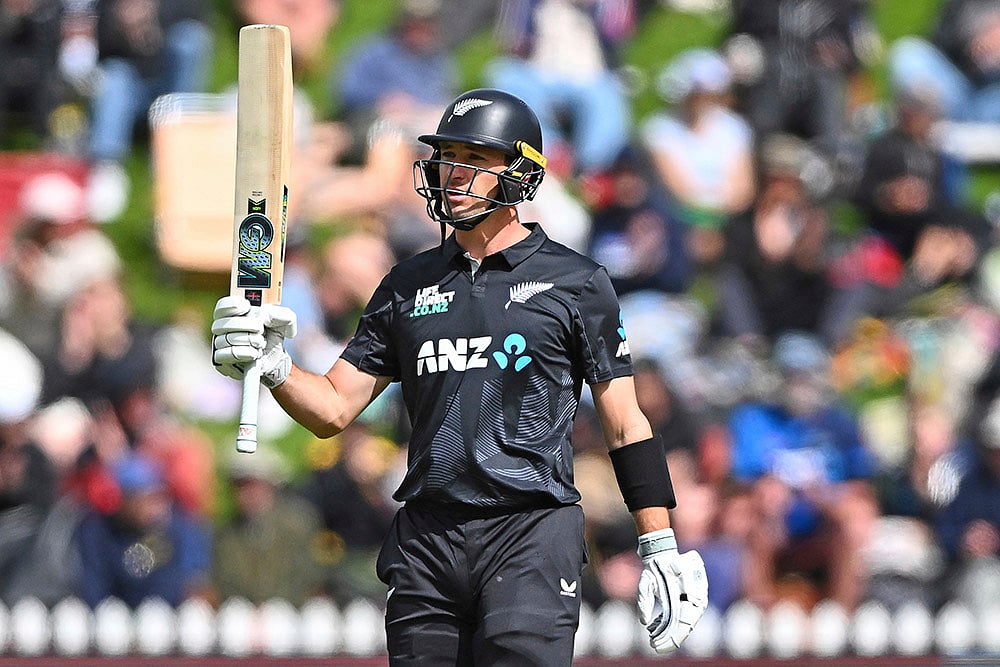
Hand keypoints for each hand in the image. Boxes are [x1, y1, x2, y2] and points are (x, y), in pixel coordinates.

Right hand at [211, 296, 296, 387]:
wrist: (275, 358)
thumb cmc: (274, 335)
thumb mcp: (285, 321)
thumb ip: (283, 314)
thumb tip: (266, 316)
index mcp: (234, 313)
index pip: (222, 305)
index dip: (232, 304)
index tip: (247, 306)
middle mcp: (222, 327)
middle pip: (224, 323)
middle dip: (247, 325)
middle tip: (261, 329)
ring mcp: (220, 344)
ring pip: (225, 340)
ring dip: (249, 341)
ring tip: (260, 343)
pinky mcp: (221, 360)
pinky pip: (224, 355)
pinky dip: (243, 353)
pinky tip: (254, 354)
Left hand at [636, 528, 707, 652]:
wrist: (662, 551)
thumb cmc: (655, 566)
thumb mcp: (646, 581)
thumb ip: (644, 601)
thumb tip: (644, 622)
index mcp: (688, 594)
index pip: (684, 624)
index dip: (671, 638)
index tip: (656, 645)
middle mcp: (696, 598)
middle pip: (685, 626)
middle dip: (670, 638)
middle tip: (654, 645)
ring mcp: (696, 598)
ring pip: (685, 622)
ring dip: (669, 631)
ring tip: (653, 637)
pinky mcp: (690, 597)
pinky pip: (683, 614)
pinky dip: (669, 623)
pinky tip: (655, 627)